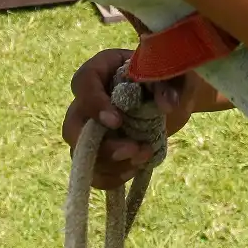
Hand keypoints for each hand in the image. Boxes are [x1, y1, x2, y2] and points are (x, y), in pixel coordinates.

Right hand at [61, 48, 201, 188]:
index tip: (117, 122)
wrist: (174, 97)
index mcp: (101, 70)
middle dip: (101, 146)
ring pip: (82, 155)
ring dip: (112, 164)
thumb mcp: (175, 74)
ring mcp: (90, 129)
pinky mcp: (100, 152)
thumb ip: (171, 84)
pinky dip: (112, 177)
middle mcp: (88, 100)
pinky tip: (135, 169)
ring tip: (145, 156)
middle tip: (132, 149)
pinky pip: (93, 173)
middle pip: (73, 127)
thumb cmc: (170, 77)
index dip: (94, 105)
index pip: (83, 83)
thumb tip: (167, 105)